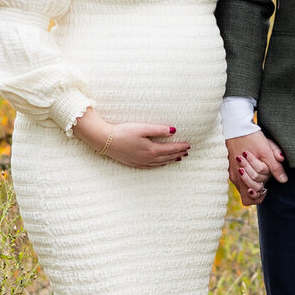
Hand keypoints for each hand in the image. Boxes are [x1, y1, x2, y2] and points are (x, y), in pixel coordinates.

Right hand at [74, 111, 190, 167]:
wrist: (105, 141)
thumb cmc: (123, 132)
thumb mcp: (142, 128)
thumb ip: (158, 130)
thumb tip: (174, 130)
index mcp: (151, 150)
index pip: (170, 149)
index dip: (180, 147)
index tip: (189, 145)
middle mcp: (147, 158)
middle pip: (167, 157)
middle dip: (177, 154)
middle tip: (186, 152)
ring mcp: (140, 162)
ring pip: (160, 163)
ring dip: (170, 160)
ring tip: (178, 158)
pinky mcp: (133, 163)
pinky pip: (151, 166)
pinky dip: (159, 165)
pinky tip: (160, 164)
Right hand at [226, 130, 286, 205]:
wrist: (236, 125)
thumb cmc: (252, 137)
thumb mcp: (266, 151)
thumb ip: (275, 167)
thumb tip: (283, 180)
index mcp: (243, 174)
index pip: (251, 197)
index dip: (260, 195)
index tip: (266, 187)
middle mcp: (235, 176)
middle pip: (248, 192)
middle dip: (259, 186)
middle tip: (265, 175)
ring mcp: (232, 172)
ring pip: (244, 187)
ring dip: (253, 181)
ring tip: (259, 169)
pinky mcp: (230, 167)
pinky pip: (240, 179)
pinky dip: (247, 176)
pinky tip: (252, 166)